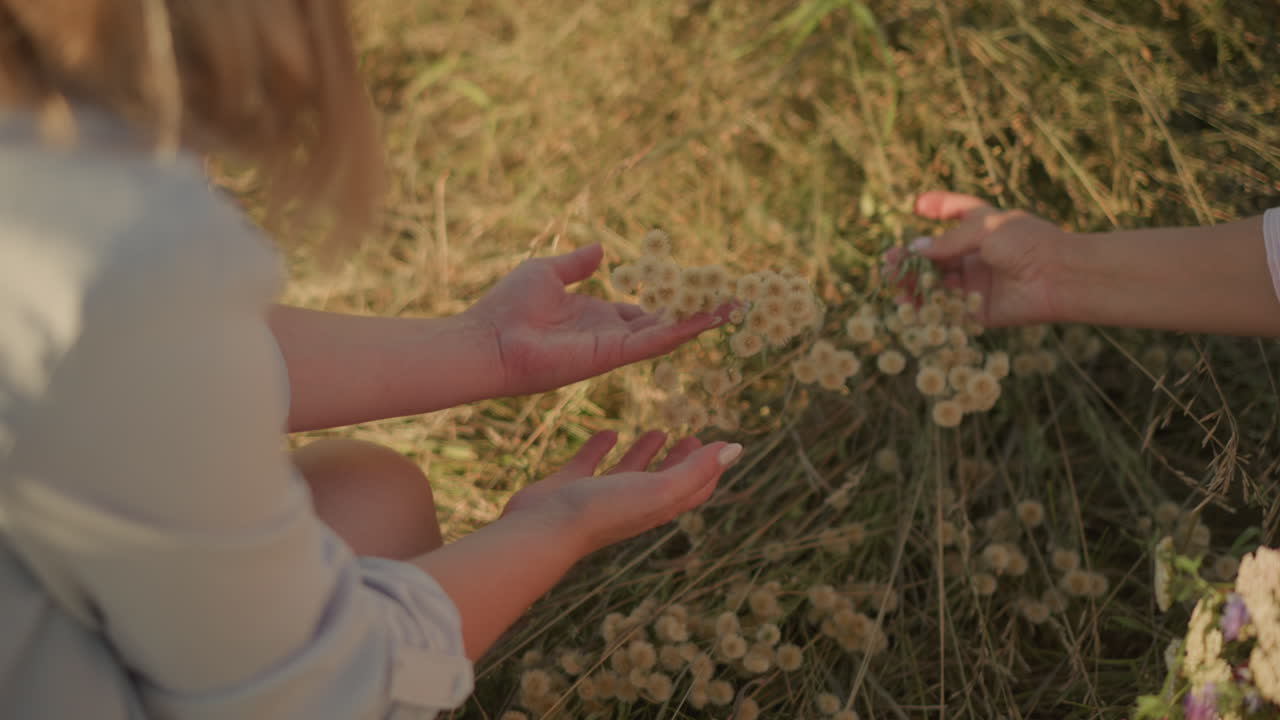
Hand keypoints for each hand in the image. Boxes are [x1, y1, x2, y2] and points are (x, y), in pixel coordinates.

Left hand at [464, 244, 728, 396]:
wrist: (488, 341)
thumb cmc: (507, 309)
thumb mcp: (547, 273)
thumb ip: (577, 264)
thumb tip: (602, 248)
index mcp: (594, 315)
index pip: (640, 310)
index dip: (668, 299)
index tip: (696, 288)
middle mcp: (608, 333)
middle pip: (661, 322)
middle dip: (694, 311)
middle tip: (729, 299)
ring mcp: (612, 347)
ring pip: (665, 334)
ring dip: (698, 322)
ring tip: (731, 309)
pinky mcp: (611, 356)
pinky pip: (652, 342)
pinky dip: (681, 331)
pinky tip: (707, 320)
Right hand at [502, 431, 739, 553]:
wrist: (544, 530)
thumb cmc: (604, 512)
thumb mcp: (659, 489)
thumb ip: (696, 469)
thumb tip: (737, 449)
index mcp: (656, 508)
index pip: (694, 490)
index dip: (710, 470)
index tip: (722, 446)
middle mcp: (631, 504)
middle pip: (666, 480)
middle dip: (682, 460)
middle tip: (693, 437)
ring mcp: (599, 496)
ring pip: (630, 471)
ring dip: (646, 452)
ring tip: (659, 430)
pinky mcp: (570, 486)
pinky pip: (590, 462)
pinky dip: (602, 447)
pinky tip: (609, 432)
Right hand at [887, 191, 1072, 326]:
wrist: (1058, 277)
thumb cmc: (1027, 242)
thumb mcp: (984, 229)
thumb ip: (948, 241)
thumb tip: (914, 250)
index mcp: (984, 227)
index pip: (957, 213)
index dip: (938, 207)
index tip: (916, 205)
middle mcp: (978, 255)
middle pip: (937, 256)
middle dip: (911, 259)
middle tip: (888, 262)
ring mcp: (977, 283)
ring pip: (937, 284)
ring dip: (914, 284)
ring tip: (892, 284)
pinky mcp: (979, 310)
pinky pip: (948, 310)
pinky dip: (927, 310)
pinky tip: (907, 306)